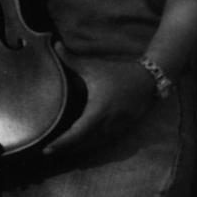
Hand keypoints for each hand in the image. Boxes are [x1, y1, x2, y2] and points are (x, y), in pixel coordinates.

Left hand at [43, 57, 158, 158]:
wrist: (149, 80)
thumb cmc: (118, 73)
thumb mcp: (94, 67)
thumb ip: (71, 59)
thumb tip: (54, 45)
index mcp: (98, 111)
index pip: (77, 133)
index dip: (62, 143)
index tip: (46, 150)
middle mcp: (108, 123)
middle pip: (83, 144)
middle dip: (66, 149)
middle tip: (48, 152)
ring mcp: (117, 128)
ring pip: (94, 145)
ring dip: (79, 149)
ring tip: (62, 151)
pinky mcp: (123, 129)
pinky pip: (104, 142)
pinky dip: (92, 145)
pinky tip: (82, 146)